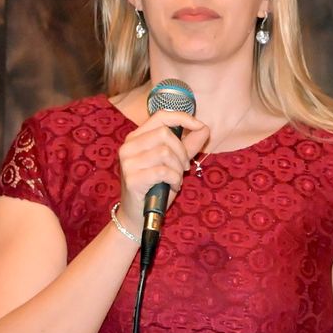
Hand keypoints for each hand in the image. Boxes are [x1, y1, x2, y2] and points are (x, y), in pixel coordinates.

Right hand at [115, 110, 208, 232]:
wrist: (137, 215)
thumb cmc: (155, 187)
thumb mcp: (173, 163)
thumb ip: (188, 145)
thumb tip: (204, 128)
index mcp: (137, 137)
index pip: (161, 116)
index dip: (182, 118)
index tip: (199, 126)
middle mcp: (129, 146)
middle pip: (165, 134)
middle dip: (182, 152)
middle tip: (184, 169)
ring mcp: (128, 162)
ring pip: (165, 153)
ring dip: (178, 169)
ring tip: (175, 180)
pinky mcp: (132, 178)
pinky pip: (163, 171)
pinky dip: (174, 179)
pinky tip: (171, 187)